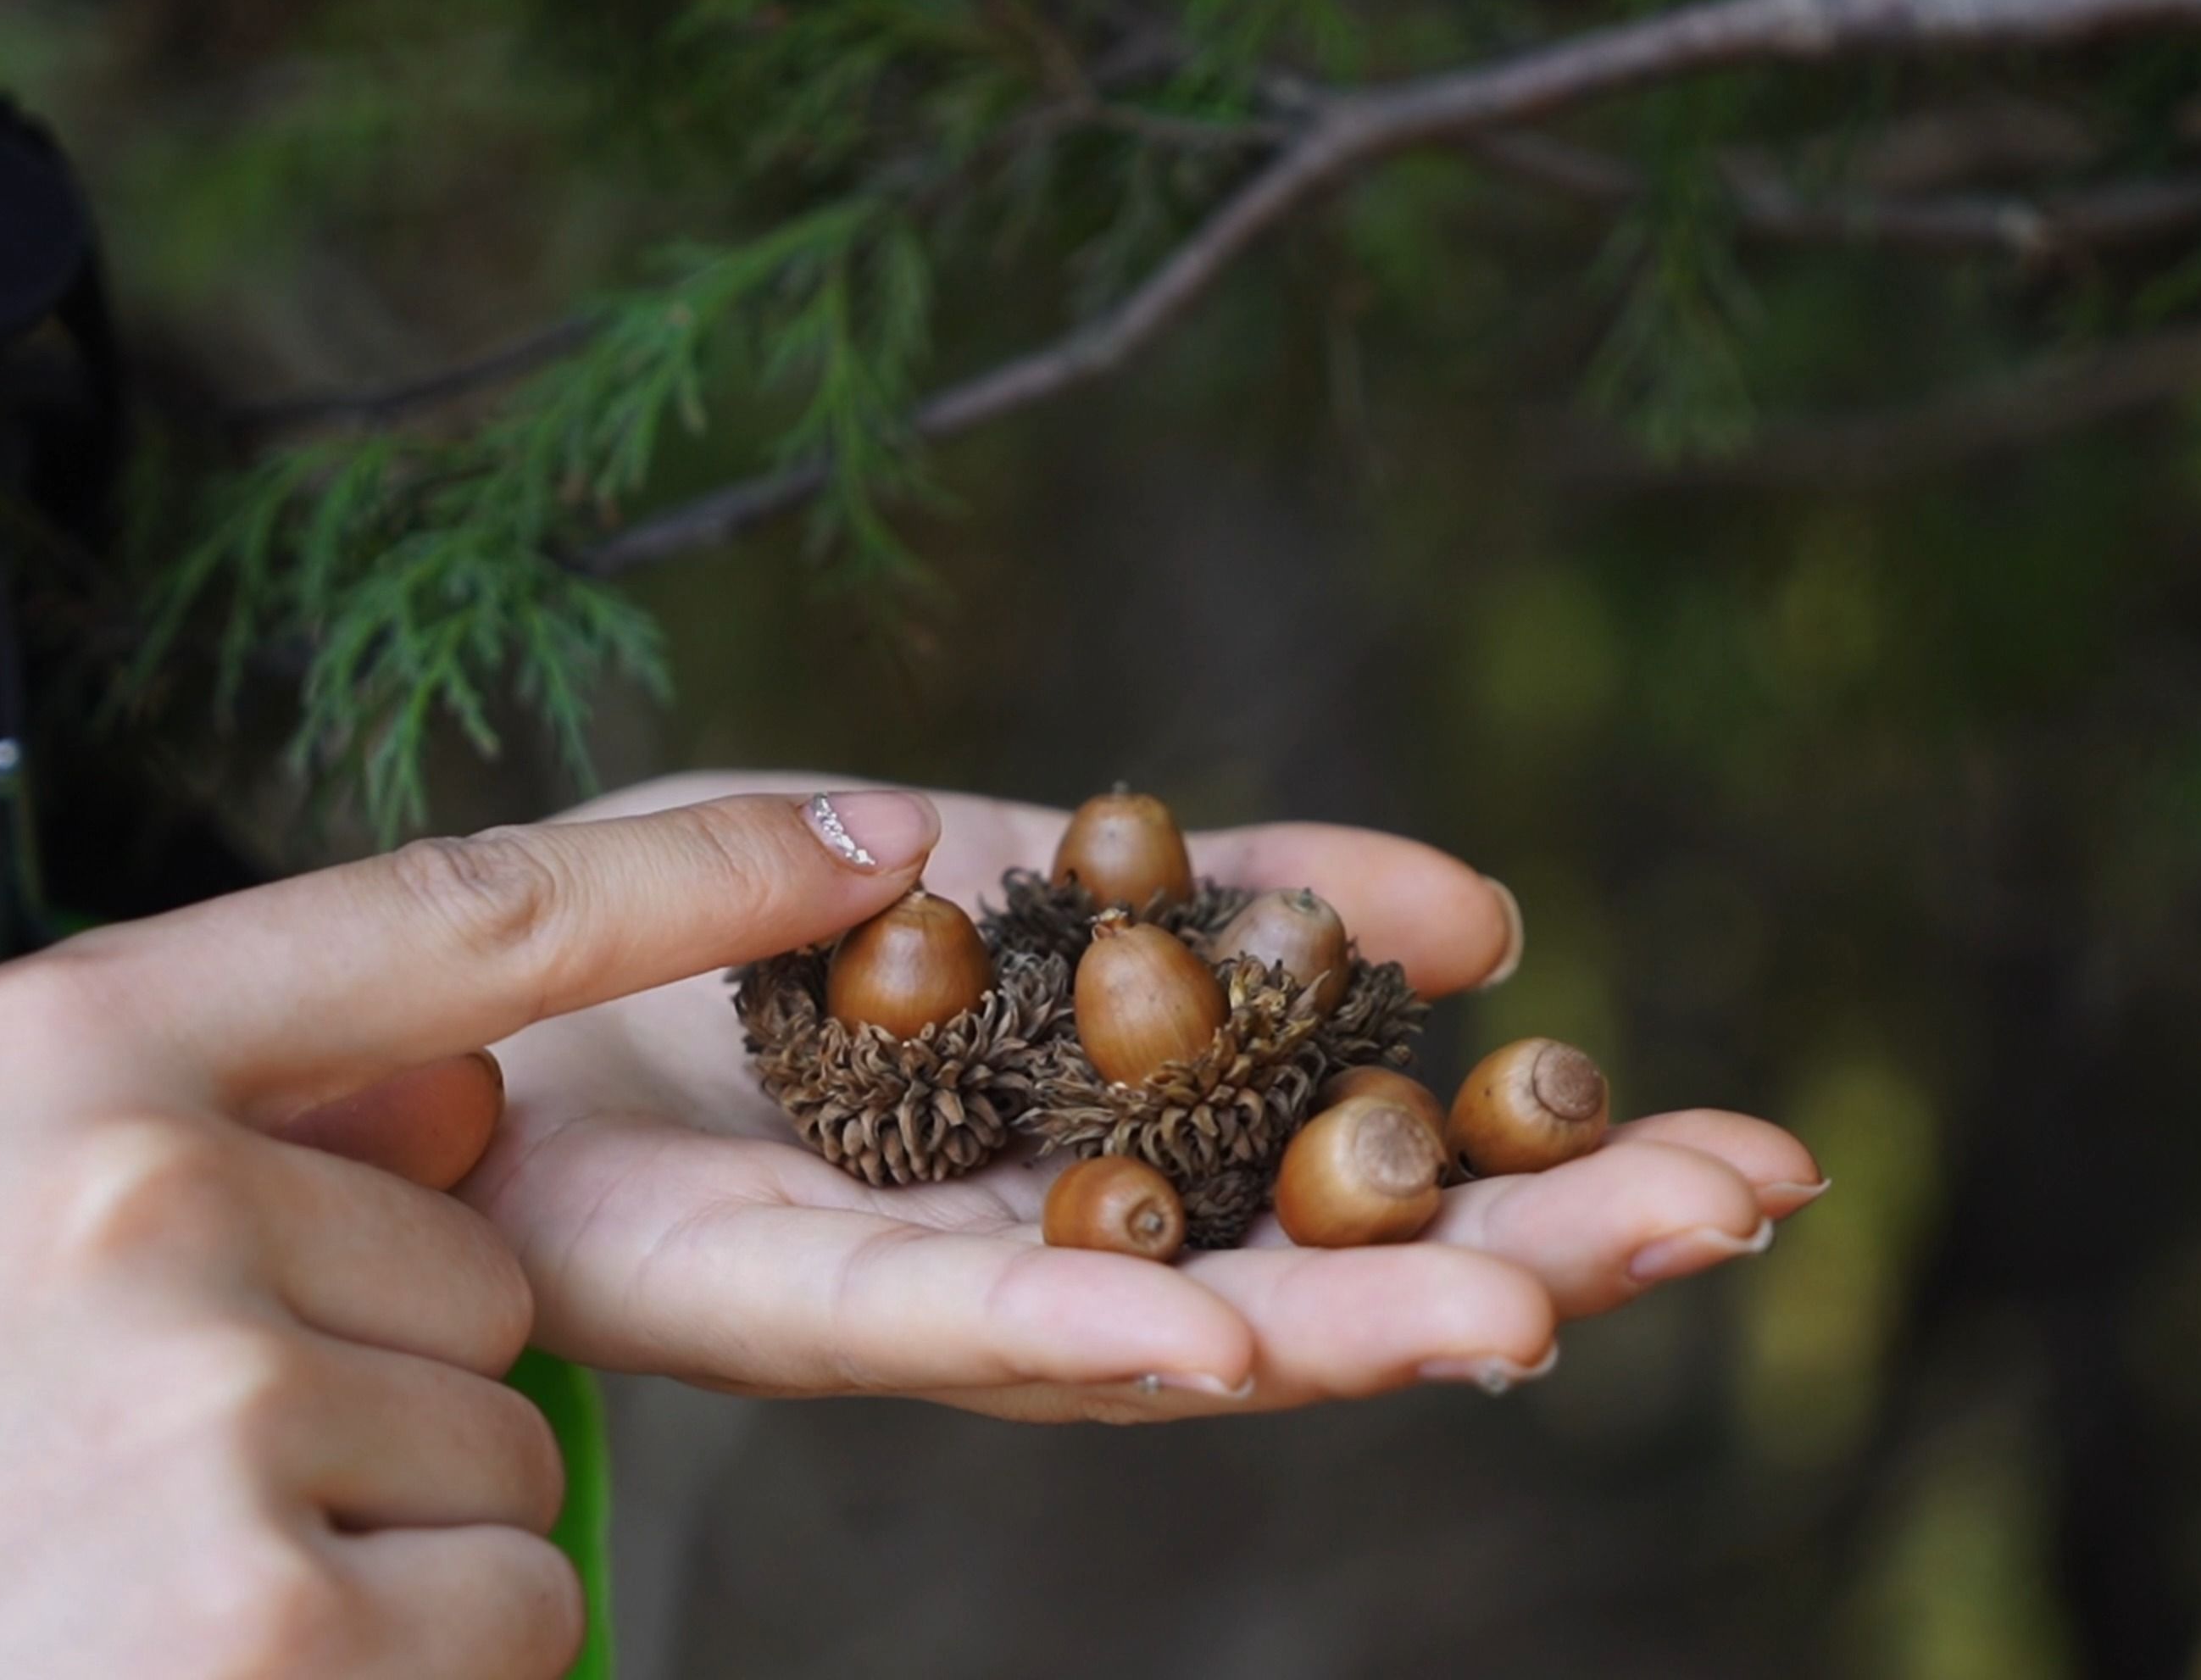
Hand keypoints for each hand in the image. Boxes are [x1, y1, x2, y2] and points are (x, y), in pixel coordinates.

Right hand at [0, 802, 899, 1678]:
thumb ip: (216, 1101)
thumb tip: (476, 1091)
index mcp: (61, 1049)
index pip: (458, 913)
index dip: (693, 873)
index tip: (862, 836)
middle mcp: (146, 1193)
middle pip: (492, 1266)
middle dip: (388, 1375)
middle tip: (162, 1465)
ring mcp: (213, 1406)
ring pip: (512, 1449)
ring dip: (392, 1535)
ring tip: (159, 1575)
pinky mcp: (275, 1619)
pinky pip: (518, 1606)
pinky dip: (415, 1667)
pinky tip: (216, 1670)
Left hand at [471, 775, 1825, 1421]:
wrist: (463, 972)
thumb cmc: (722, 923)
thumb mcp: (1008, 862)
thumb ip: (1221, 891)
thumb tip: (1472, 908)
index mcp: (1122, 1148)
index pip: (1374, 1185)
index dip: (1549, 1176)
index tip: (1737, 1147)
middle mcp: (1057, 1247)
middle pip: (1324, 1279)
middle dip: (1528, 1253)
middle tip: (1735, 1209)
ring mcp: (930, 1296)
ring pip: (1176, 1338)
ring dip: (1355, 1324)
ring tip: (1541, 1298)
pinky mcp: (785, 1302)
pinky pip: (956, 1327)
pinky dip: (1097, 1331)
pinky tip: (1234, 1331)